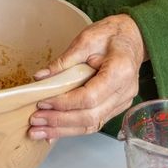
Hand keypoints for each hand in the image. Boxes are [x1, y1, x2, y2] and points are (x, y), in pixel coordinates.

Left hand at [27, 14, 147, 140]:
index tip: (43, 103)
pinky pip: (94, 122)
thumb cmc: (111, 34)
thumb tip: (41, 78)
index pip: (90, 97)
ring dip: (63, 131)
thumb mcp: (86, 39)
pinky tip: (54, 133)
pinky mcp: (117, 107)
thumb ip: (64, 60)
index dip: (64, 103)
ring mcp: (123, 102)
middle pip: (90, 116)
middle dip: (59, 121)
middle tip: (35, 121)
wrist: (132, 37)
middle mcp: (125, 91)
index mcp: (120, 70)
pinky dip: (72, 129)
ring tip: (39, 132)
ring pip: (92, 124)